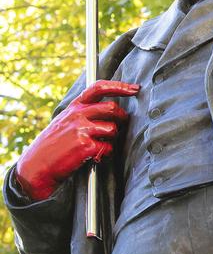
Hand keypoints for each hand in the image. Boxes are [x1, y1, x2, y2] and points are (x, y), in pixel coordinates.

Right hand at [15, 80, 138, 200]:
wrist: (36, 167)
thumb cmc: (52, 146)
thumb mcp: (63, 122)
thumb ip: (83, 113)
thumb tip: (110, 109)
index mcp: (74, 107)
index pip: (99, 88)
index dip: (120, 86)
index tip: (134, 88)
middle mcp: (78, 115)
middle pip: (112, 108)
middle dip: (122, 116)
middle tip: (122, 123)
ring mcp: (82, 130)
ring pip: (113, 129)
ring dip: (112, 138)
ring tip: (101, 144)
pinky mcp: (86, 146)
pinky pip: (108, 147)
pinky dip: (105, 153)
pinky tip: (95, 156)